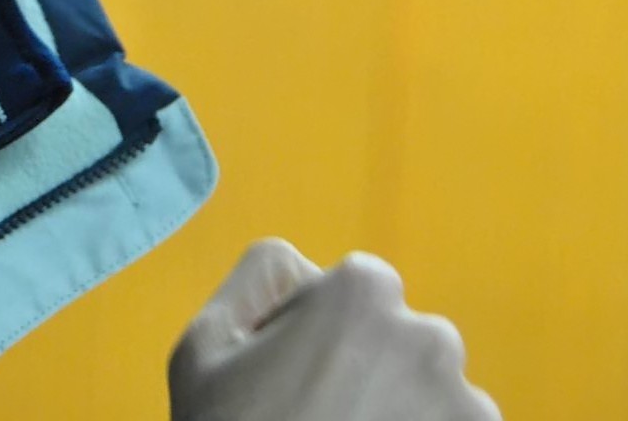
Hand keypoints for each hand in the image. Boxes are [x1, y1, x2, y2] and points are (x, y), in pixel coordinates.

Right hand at [169, 238, 498, 419]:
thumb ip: (257, 278)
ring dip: (400, 411)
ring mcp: (469, 406)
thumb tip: (306, 269)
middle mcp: (432, 339)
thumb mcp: (204, 343)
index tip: (292, 375)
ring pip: (430, 392)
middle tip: (319, 415)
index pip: (353, 287)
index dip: (318, 328)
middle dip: (367, 368)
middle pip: (398, 339)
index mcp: (363, 294)